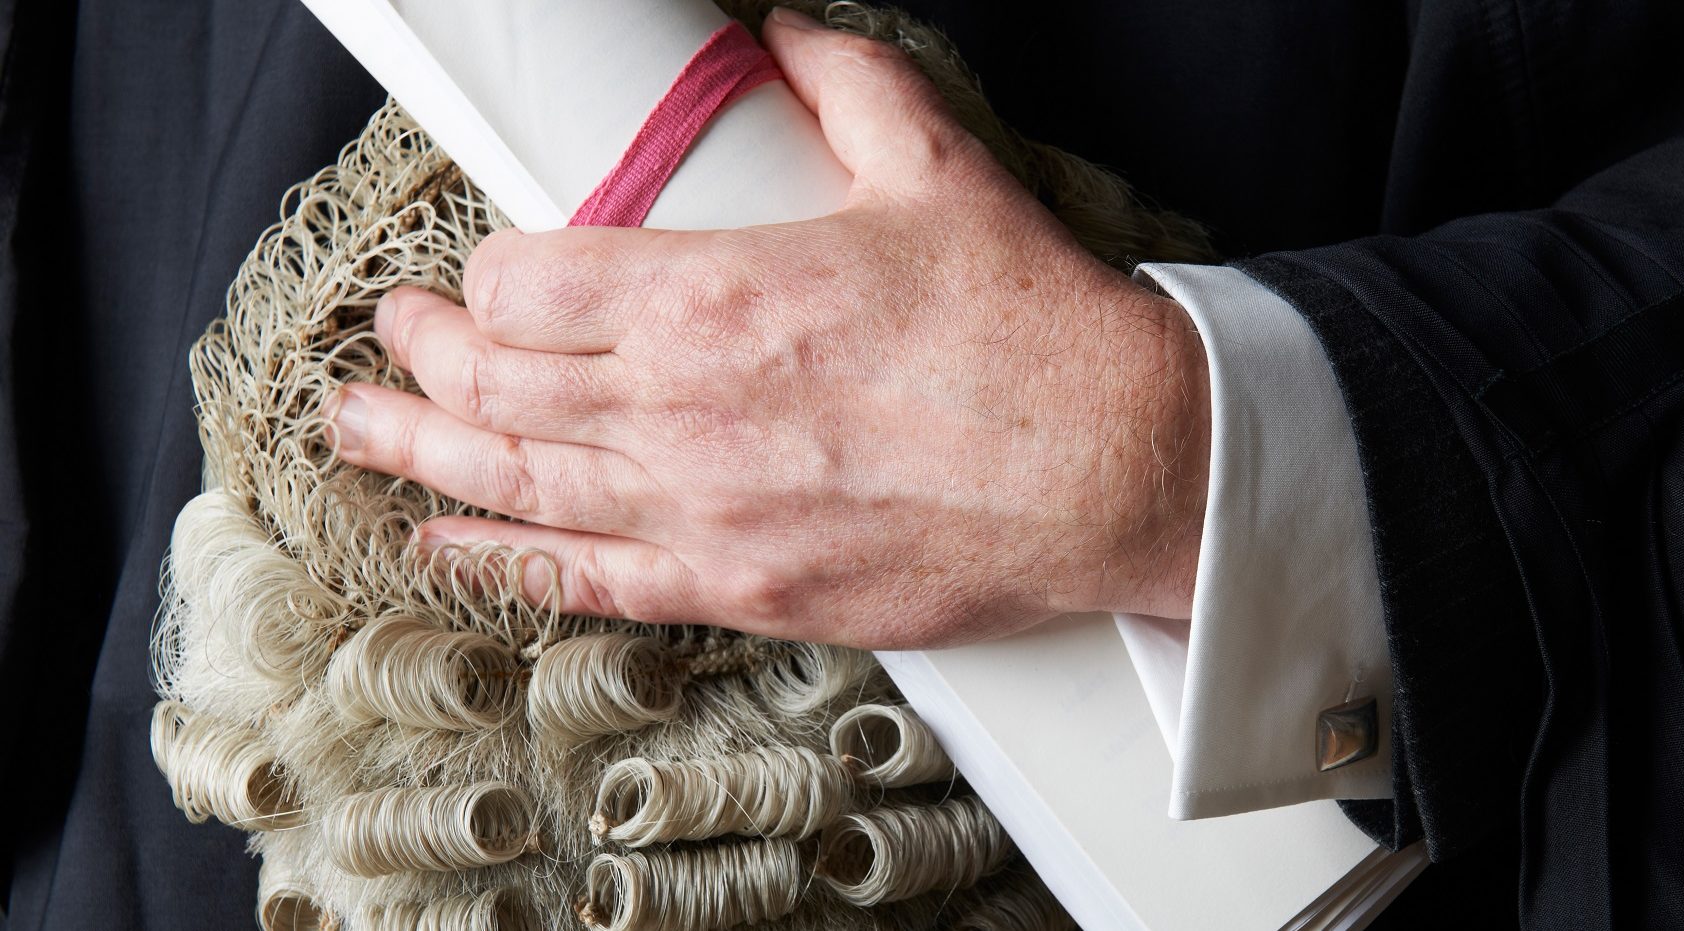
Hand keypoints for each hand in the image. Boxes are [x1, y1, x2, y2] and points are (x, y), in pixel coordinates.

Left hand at [323, 10, 1209, 648]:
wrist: (1117, 469)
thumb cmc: (1032, 332)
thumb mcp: (934, 170)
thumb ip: (843, 83)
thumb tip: (787, 30)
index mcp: (716, 294)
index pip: (525, 280)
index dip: (483, 273)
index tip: (484, 271)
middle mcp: (686, 409)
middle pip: (496, 378)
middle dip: (425, 351)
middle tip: (393, 335)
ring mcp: (707, 510)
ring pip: (513, 480)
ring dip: (420, 447)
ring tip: (358, 425)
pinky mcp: (745, 588)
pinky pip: (584, 581)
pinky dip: (499, 560)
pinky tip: (444, 540)